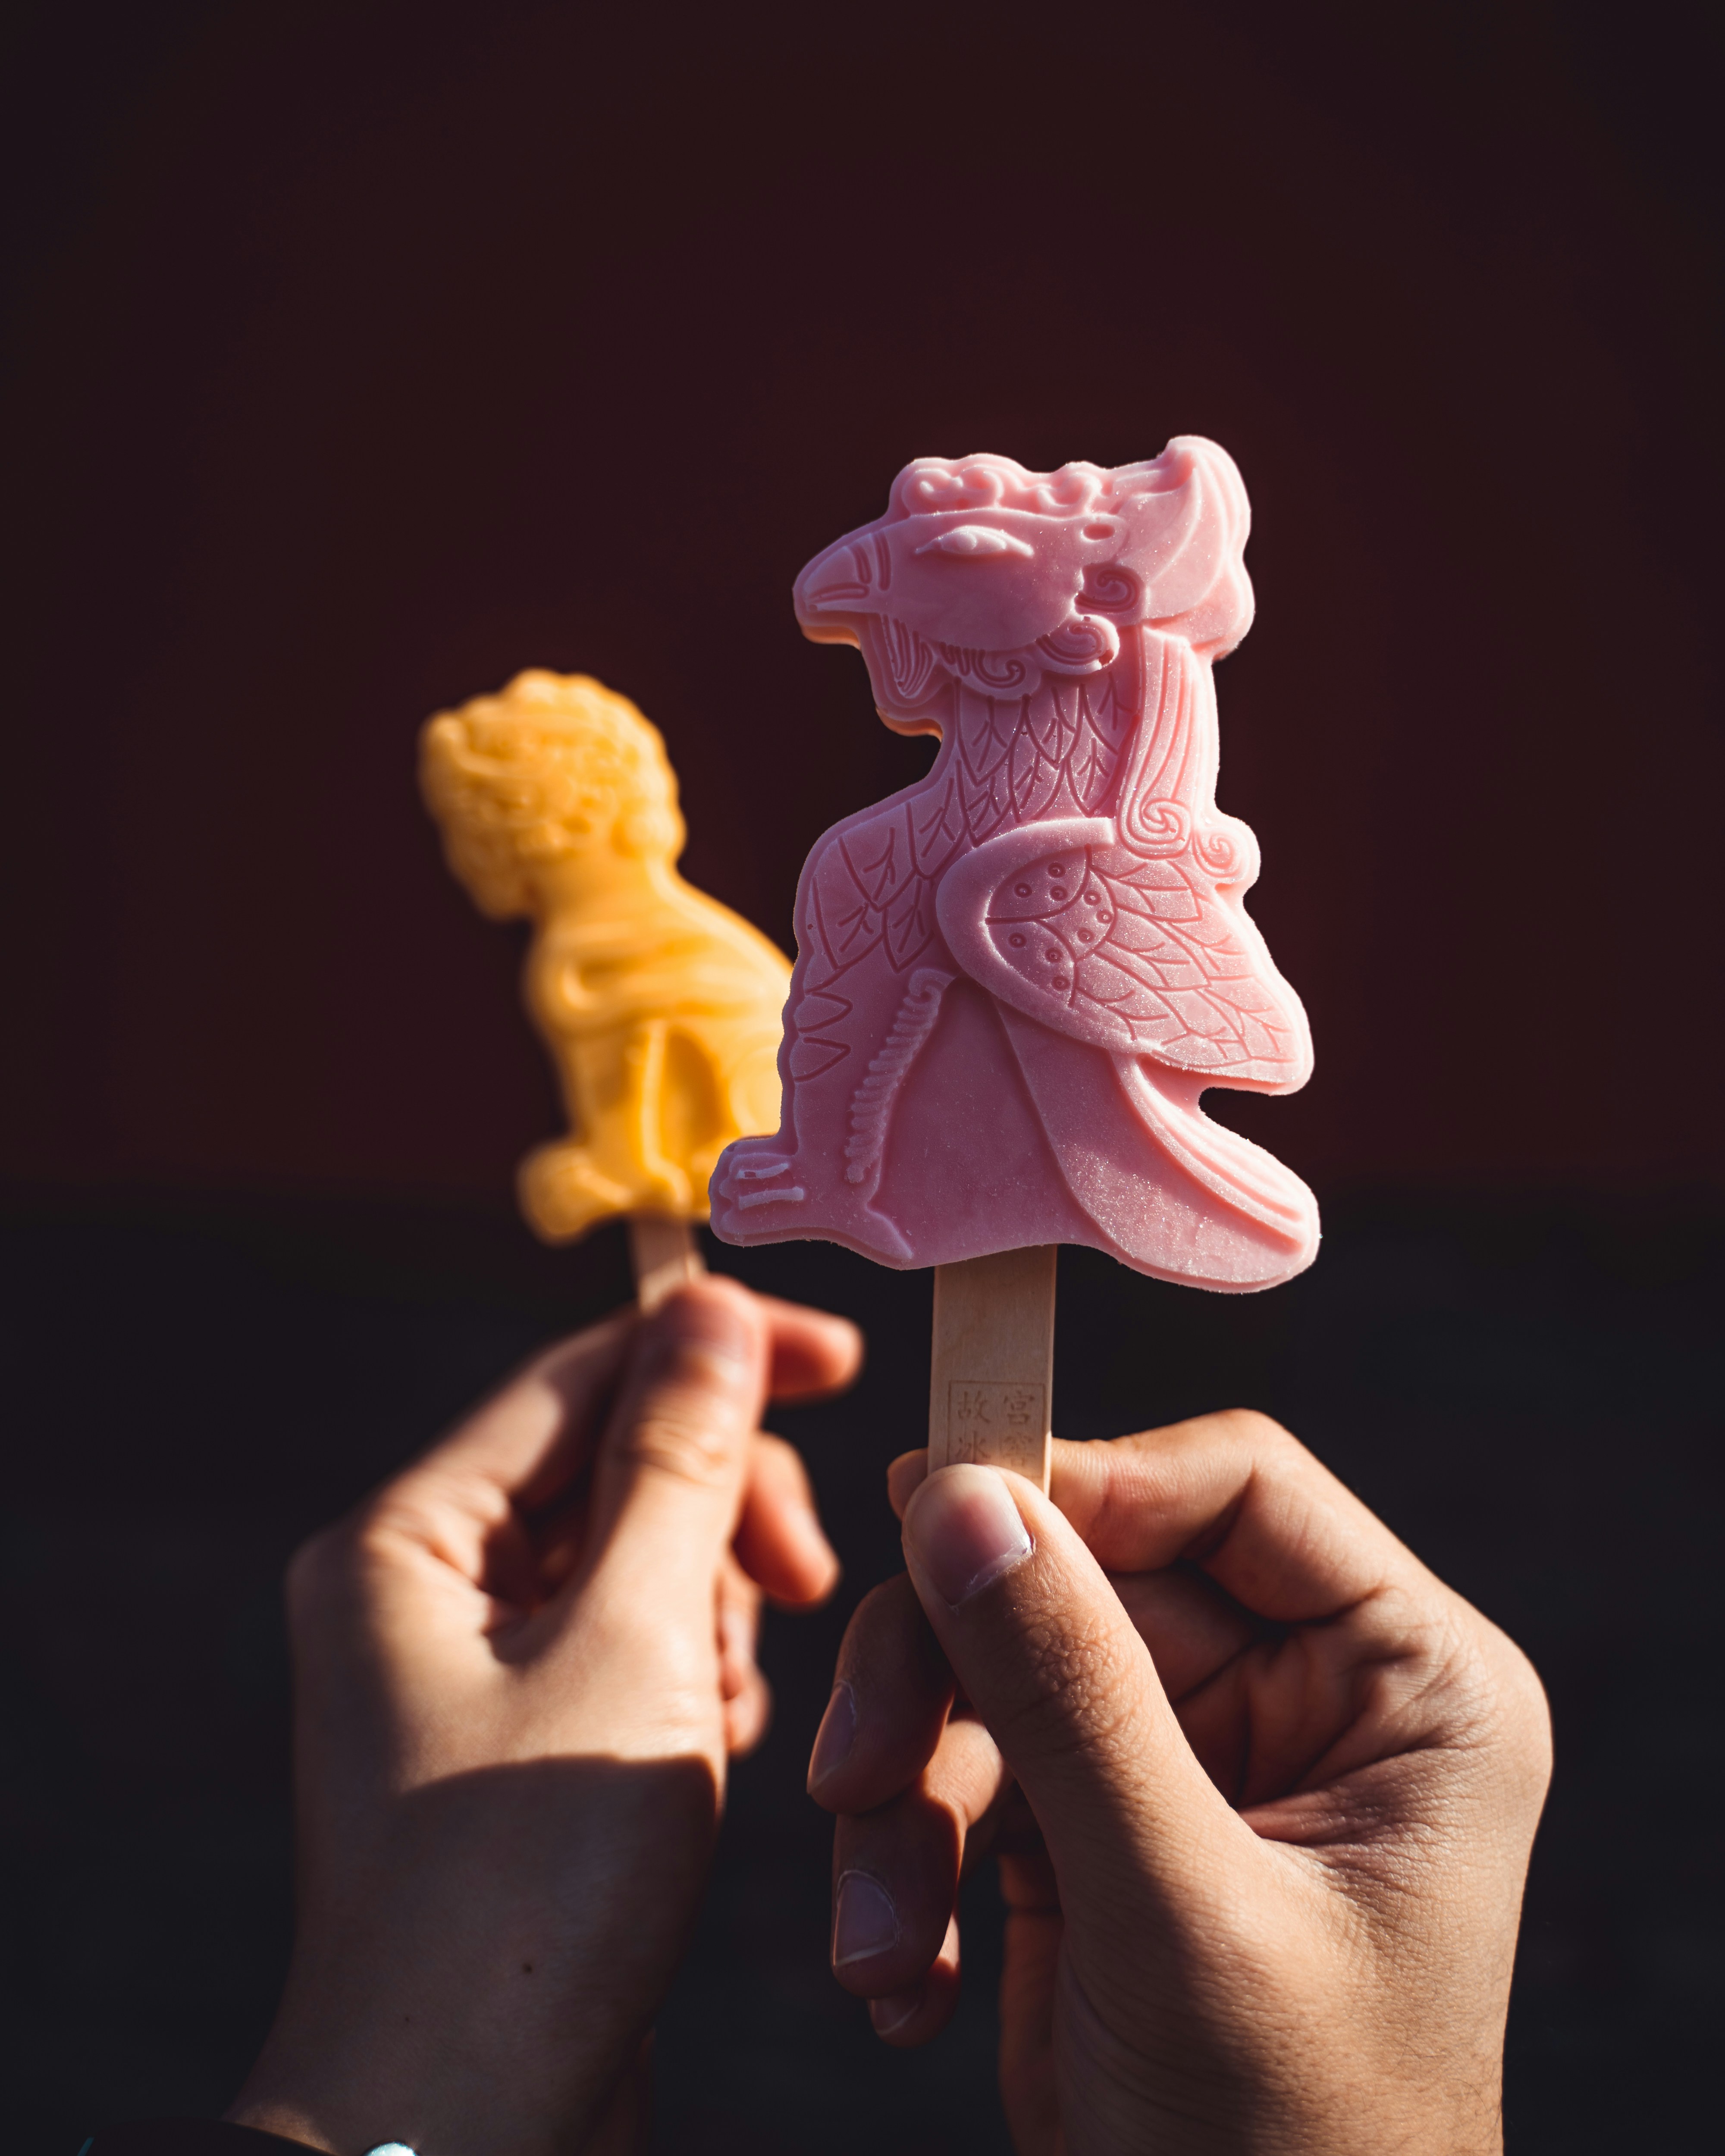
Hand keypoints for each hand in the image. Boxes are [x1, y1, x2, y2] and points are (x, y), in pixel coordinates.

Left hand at [228, 1276, 859, 2155]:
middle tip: (801, 1580)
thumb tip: (708, 1304)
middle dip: (719, 1508)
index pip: (578, 1375)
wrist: (465, 2125)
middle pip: (610, 1464)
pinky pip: (630, 1646)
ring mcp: (467, 1671)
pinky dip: (690, 1675)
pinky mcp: (519, 1744)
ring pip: (636, 1558)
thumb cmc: (528, 1891)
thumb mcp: (632, 1642)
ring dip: (711, 1607)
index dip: (712, 1349)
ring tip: (722, 1708)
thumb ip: (678, 1463)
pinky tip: (708, 1749)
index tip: (840, 1356)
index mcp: (406, 1540)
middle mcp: (420, 1589)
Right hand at [808, 1416, 1550, 2154]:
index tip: (932, 1510)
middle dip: (949, 1673)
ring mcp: (1189, 1759)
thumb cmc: (1284, 2150)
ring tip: (879, 1935)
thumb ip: (1072, 1694)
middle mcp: (1301, 1693)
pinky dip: (913, 1863)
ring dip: (908, 1794)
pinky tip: (906, 1981)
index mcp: (1403, 1682)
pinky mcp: (1095, 1829)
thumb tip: (963, 1495)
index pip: (1233, 1488)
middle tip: (850, 1769)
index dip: (1083, 1483)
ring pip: (997, 1669)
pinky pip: (967, 1774)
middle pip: (1082, 1572)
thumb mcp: (1179, 1912)